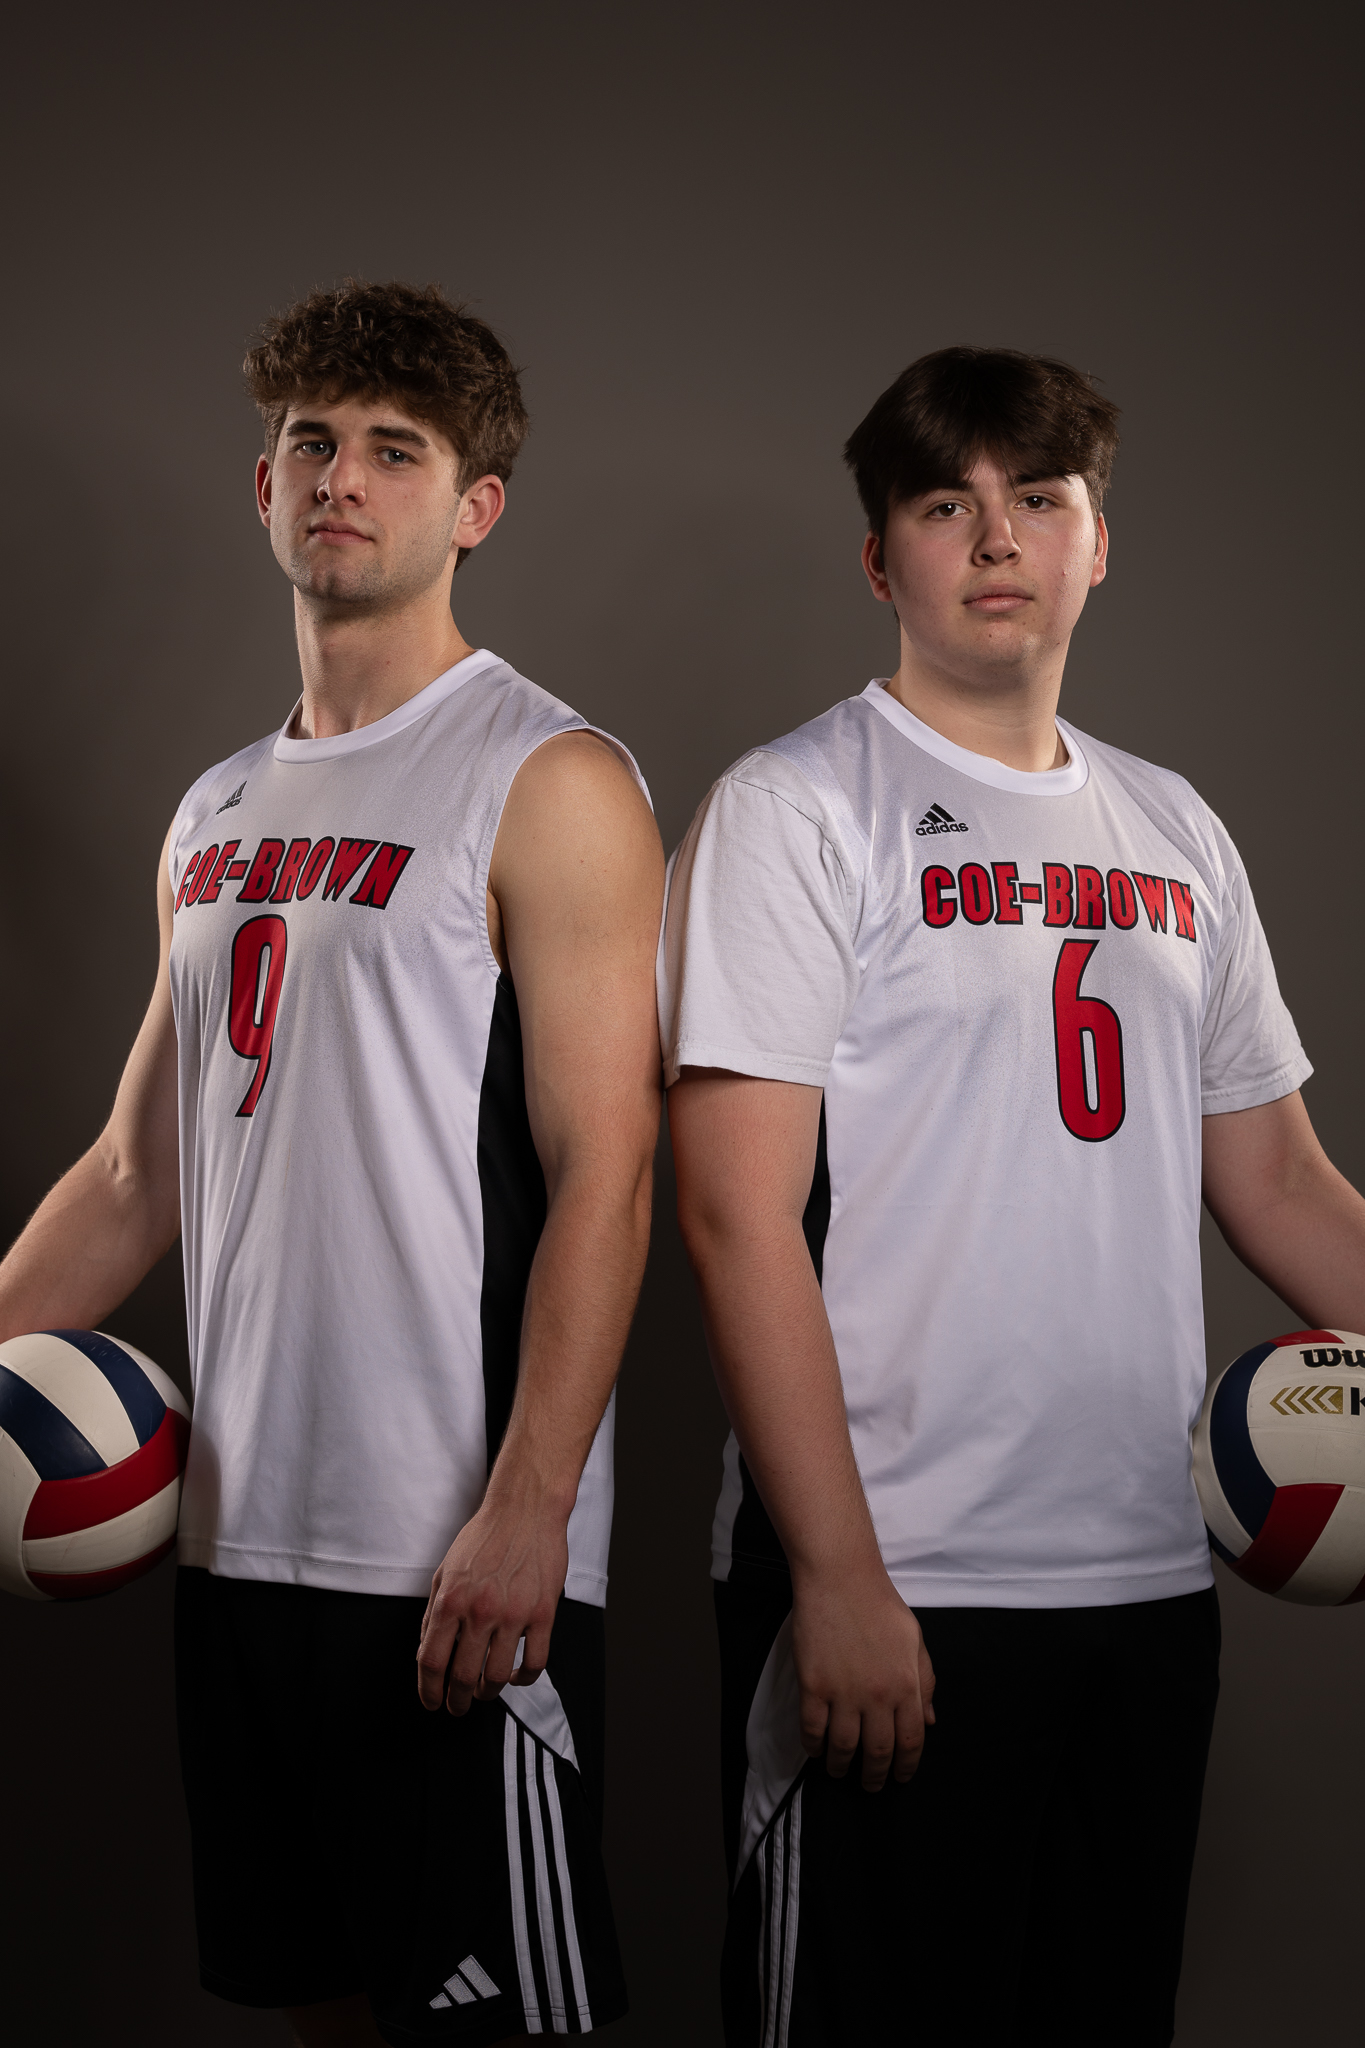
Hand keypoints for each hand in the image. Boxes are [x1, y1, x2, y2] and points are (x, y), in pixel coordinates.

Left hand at [416, 1486, 569, 1714]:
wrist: (526, 1509)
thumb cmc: (485, 1537)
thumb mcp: (445, 1570)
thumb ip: (433, 1613)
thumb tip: (426, 1651)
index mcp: (451, 1600)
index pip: (431, 1662)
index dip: (428, 1691)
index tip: (432, 1701)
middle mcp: (480, 1611)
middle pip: (462, 1676)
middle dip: (457, 1700)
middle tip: (458, 1705)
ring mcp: (514, 1614)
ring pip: (497, 1677)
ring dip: (488, 1693)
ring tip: (485, 1691)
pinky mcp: (543, 1614)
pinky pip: (535, 1663)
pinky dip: (523, 1679)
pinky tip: (515, 1675)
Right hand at [791, 1563, 935, 1790]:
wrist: (840, 1578)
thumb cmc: (880, 1604)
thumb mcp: (915, 1640)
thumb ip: (925, 1682)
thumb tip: (930, 1721)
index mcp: (907, 1685)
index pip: (912, 1740)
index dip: (907, 1765)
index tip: (901, 1777)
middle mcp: (877, 1696)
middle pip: (878, 1751)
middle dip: (876, 1776)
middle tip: (871, 1785)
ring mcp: (843, 1693)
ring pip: (843, 1747)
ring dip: (842, 1766)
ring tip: (840, 1771)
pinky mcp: (813, 1686)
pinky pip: (812, 1729)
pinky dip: (814, 1747)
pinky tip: (816, 1750)